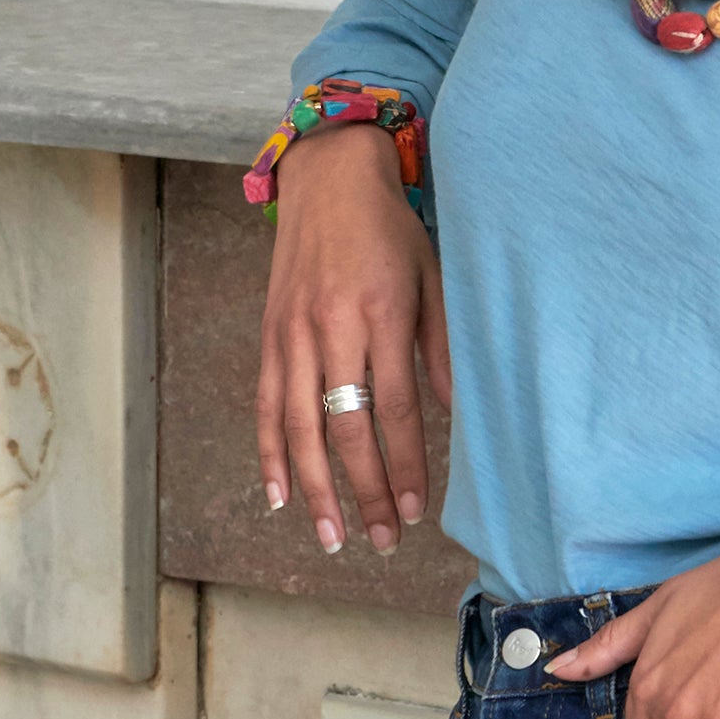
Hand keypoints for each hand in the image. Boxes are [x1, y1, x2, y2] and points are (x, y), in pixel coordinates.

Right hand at [255, 123, 451, 555]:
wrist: (329, 179)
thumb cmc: (390, 230)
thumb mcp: (432, 276)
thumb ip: (441, 343)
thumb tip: (453, 410)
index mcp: (383, 313)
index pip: (398, 407)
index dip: (407, 464)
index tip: (418, 509)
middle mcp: (333, 327)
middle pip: (347, 428)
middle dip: (365, 491)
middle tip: (381, 539)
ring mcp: (294, 333)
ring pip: (299, 428)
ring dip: (315, 489)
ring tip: (331, 536)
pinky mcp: (269, 334)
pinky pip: (266, 405)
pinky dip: (270, 454)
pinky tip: (279, 495)